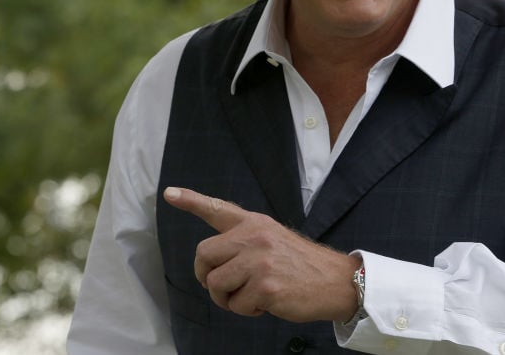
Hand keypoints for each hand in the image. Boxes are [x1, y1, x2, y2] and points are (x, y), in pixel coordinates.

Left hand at [163, 186, 359, 322]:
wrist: (336, 281)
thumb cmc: (300, 265)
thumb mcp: (273, 238)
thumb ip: (244, 242)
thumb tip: (211, 263)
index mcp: (255, 223)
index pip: (217, 209)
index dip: (191, 201)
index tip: (169, 194)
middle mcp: (254, 237)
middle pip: (204, 256)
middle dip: (208, 276)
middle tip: (226, 286)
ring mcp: (259, 261)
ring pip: (215, 285)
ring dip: (228, 298)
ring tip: (252, 295)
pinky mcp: (265, 286)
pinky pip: (235, 306)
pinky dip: (247, 311)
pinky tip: (267, 302)